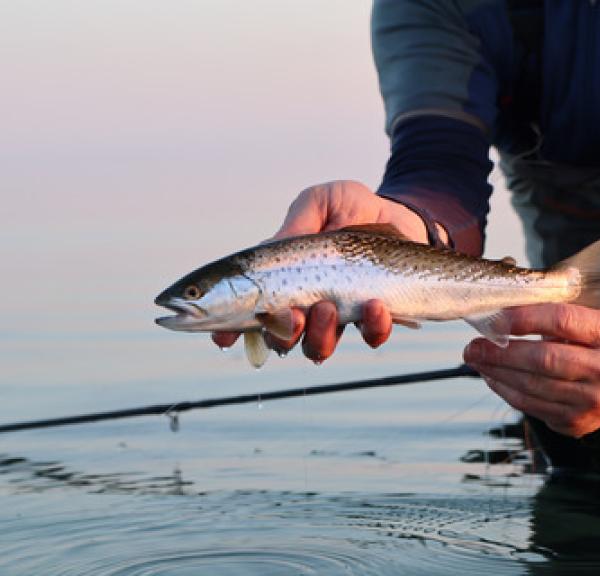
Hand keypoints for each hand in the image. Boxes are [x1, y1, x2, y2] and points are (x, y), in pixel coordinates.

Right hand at [213, 180, 440, 361]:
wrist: (401, 212)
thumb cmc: (353, 206)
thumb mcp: (320, 201)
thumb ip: (296, 224)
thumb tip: (272, 251)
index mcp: (284, 277)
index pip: (249, 309)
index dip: (230, 328)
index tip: (224, 336)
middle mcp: (306, 302)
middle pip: (279, 339)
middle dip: (280, 335)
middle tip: (294, 314)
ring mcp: (339, 314)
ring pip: (317, 348)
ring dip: (318, 335)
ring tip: (328, 307)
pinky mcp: (375, 317)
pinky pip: (370, 336)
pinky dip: (371, 327)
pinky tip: (375, 304)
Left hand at [463, 303, 599, 437]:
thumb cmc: (593, 346)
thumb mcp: (584, 324)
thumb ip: (550, 317)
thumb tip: (500, 311)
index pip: (560, 321)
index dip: (522, 318)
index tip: (493, 318)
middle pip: (541, 359)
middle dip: (498, 352)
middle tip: (472, 346)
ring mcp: (591, 400)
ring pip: (530, 386)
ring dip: (494, 372)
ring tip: (476, 359)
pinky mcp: (576, 421)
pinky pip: (530, 406)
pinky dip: (504, 390)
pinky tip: (492, 376)